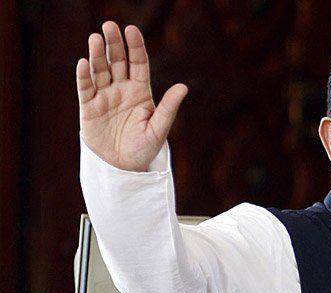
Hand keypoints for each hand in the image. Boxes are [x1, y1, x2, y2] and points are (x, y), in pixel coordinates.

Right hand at [76, 21, 187, 171]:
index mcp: (141, 91)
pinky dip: (84, 76)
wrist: (124, 167)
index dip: (135, 47)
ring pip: (100, 70)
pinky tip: (84, 63)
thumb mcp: (159, 129)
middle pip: (117, 61)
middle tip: (109, 25)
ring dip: (98, 54)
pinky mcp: (89, 108)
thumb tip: (184, 87)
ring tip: (96, 38)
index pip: (138, 63)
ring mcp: (105, 97)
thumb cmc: (144, 148)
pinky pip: (86, 88)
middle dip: (114, 44)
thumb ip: (169, 107)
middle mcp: (122, 89)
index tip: (132, 30)